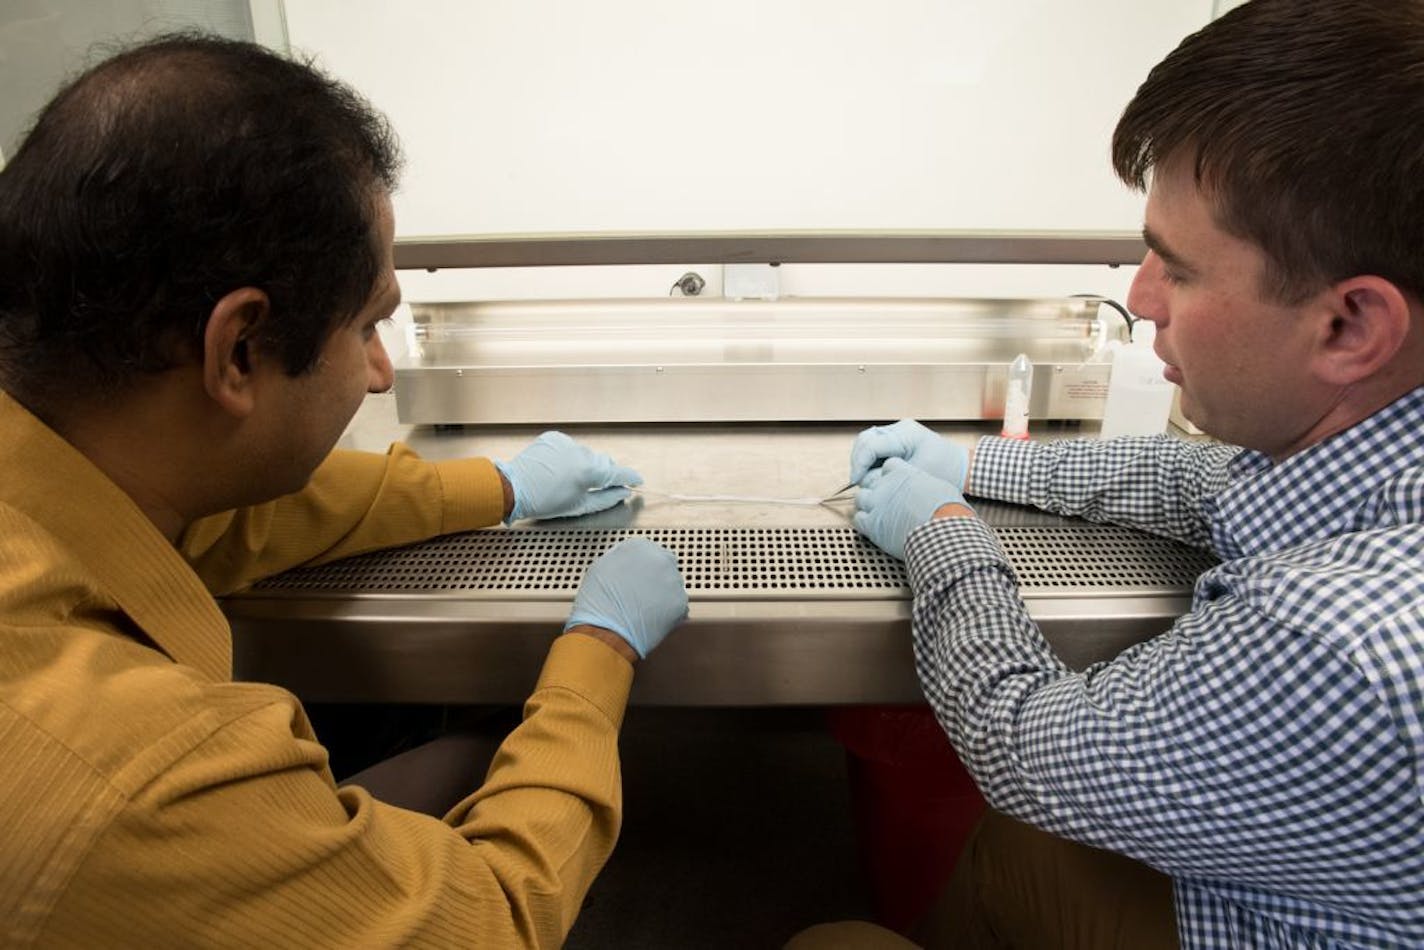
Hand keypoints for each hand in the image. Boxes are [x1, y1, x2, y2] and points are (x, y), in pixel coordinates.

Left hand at [495, 432, 641, 521]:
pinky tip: (557, 468)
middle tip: (593, 486)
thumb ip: (606, 499)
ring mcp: (566, 442)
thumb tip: (624, 493)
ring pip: (585, 453)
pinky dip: (568, 456)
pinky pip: (569, 447)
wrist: (513, 487)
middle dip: (603, 473)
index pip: (618, 472)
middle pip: (602, 461)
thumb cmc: (544, 502)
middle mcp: (580, 452)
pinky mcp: (553, 438)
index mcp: (588, 471)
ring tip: (567, 478)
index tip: (637, 480)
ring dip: (583, 464)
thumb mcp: (579, 506)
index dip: (631, 477)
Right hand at [565, 538, 688, 657]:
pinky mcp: (681, 602)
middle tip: (641, 593)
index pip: (649, 551)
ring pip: (672, 585)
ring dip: (662, 594)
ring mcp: (673, 580)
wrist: (606, 631)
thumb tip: (627, 562)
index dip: (643, 567)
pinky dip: (668, 612)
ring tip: (643, 608)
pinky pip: (678, 605)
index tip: (639, 576)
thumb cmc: (599, 604)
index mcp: (639, 547)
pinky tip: (651, 618)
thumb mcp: (601, 567)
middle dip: (655, 578)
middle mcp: (659, 559)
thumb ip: (620, 558)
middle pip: (664, 566)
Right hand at [848, 419, 969, 488]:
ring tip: (866, 477)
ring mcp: (899, 432)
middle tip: (858, 479)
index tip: (856, 480)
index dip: (859, 463)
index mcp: (906, 434)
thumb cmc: (946, 471)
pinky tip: (874, 473)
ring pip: (868, 441)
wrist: (962, 468)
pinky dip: (871, 460)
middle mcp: (901, 429)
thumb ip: (887, 476)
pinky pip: (877, 446)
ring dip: (863, 459)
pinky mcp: (899, 440)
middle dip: (858, 460)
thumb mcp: (914, 476)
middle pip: (866, 439)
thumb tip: (865, 481)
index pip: (872, 444)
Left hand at [853, 458, 969, 559]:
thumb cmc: (946, 510)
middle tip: (886, 501)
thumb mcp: (939, 487)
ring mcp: (876, 504)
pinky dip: (863, 522)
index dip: (890, 476)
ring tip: (879, 513)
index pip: (887, 466)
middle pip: (871, 481)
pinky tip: (874, 526)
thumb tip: (927, 488)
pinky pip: (858, 519)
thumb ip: (924, 483)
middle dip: (876, 490)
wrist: (940, 530)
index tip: (895, 484)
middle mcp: (886, 485)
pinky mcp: (872, 524)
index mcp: (902, 472)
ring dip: (867, 505)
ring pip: (861, 499)